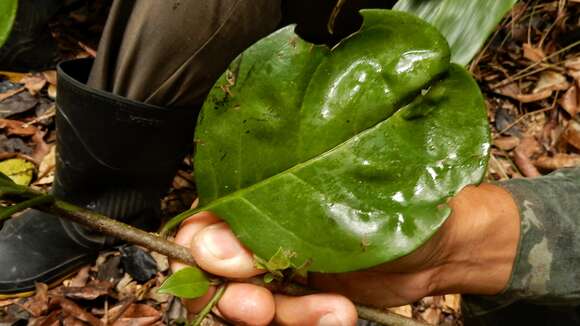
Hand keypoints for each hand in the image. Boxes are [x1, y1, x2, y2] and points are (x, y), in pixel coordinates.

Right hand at [171, 184, 519, 325]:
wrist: (442, 245)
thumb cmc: (397, 201)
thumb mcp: (333, 208)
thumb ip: (268, 224)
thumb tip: (209, 245)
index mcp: (259, 190)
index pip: (201, 223)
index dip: (200, 253)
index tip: (229, 268)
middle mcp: (261, 229)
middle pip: (213, 274)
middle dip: (233, 297)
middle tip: (260, 308)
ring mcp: (280, 266)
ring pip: (248, 305)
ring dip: (282, 316)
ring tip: (330, 310)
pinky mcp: (301, 298)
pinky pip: (283, 322)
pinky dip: (304, 323)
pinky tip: (338, 313)